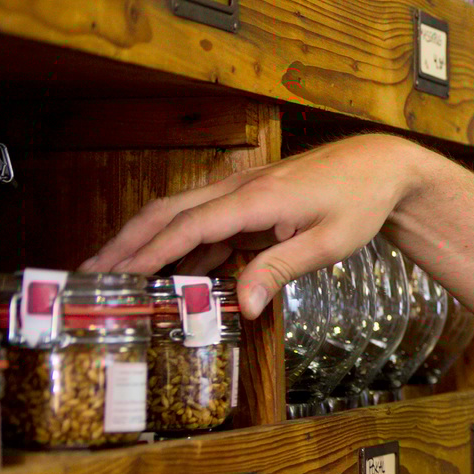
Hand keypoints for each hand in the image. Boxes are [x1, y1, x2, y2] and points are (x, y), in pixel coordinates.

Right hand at [82, 134, 418, 317]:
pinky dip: (184, 245)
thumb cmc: (361, 201)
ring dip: (147, 242)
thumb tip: (242, 307)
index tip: (117, 276)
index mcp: (256, 199)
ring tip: (116, 275)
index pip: (188, 228)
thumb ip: (280, 271)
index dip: (149, 253)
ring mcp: (242, 191)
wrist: (383, 165)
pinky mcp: (250, 199)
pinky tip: (175, 274)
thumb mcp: (328, 243)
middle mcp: (239, 189)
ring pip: (181, 214)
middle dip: (127, 243)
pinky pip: (207, 221)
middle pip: (168, 214)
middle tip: (90, 274)